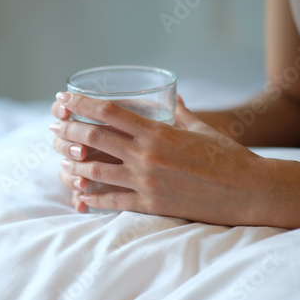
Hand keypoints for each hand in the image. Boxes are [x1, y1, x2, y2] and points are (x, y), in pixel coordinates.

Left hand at [50, 92, 274, 225]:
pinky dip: (92, 198)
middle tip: (52, 125)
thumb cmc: (226, 155)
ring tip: (58, 158)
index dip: (82, 103)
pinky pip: (113, 202)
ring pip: (96, 171)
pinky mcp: (151, 204)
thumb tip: (172, 96)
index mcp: (157, 131)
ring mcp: (146, 180)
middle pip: (95, 138)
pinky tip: (77, 194)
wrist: (247, 190)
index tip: (64, 99)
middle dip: (68, 130)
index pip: (109, 111)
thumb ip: (180, 112)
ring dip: (72, 163)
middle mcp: (146, 154)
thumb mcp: (201, 128)